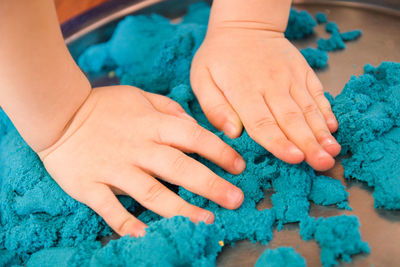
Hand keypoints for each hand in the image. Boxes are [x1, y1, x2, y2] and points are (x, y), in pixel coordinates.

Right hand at [38, 86, 245, 236]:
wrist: (58, 114)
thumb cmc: (104, 106)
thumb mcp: (140, 97)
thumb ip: (168, 109)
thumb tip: (193, 125)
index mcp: (151, 125)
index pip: (192, 137)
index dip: (219, 151)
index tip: (238, 166)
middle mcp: (137, 149)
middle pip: (178, 168)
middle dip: (209, 184)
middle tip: (235, 199)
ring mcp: (114, 169)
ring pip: (151, 192)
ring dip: (180, 209)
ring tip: (205, 221)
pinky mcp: (90, 185)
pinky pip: (110, 209)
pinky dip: (127, 223)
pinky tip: (146, 235)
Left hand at [191, 28, 339, 170]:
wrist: (244, 26)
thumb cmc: (219, 56)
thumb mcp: (202, 78)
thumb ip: (214, 107)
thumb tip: (233, 132)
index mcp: (243, 90)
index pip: (262, 122)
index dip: (279, 143)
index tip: (294, 159)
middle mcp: (271, 85)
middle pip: (291, 119)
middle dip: (309, 144)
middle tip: (323, 164)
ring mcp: (290, 77)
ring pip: (308, 108)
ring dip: (322, 132)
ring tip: (333, 151)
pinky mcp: (302, 71)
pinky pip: (317, 92)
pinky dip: (326, 110)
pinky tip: (333, 127)